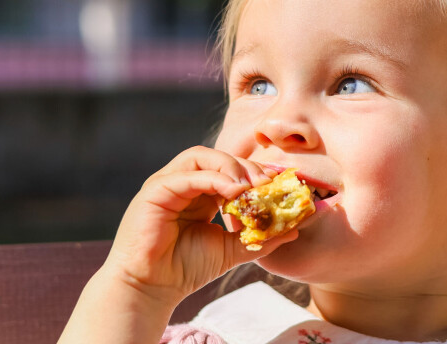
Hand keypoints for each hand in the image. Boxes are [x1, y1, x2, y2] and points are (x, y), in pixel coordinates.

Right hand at [101, 145, 296, 305]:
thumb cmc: (186, 269)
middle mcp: (182, 183)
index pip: (229, 169)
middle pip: (218, 158)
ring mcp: (167, 184)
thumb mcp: (231, 249)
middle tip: (269, 182)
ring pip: (201, 157)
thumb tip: (294, 229)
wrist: (152, 288)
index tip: (279, 182)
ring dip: (231, 167)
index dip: (255, 172)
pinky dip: (214, 178)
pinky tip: (234, 191)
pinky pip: (187, 175)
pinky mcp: (155, 191)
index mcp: (199, 193)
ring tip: (252, 185)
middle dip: (247, 167)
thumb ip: (260, 238)